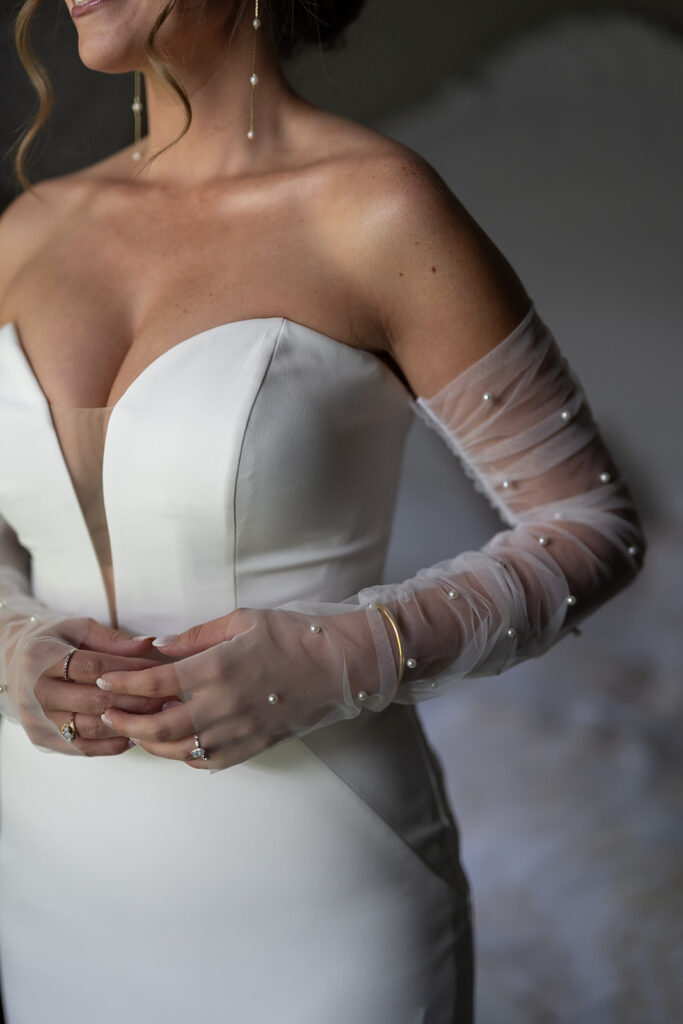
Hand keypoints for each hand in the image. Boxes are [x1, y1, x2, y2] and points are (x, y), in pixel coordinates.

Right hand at [9, 615, 167, 754]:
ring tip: (159, 717)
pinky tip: (136, 733)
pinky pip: (84, 747)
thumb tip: (147, 645)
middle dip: (137, 701)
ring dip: (129, 724)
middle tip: (169, 699)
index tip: (161, 672)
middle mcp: (36, 692)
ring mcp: (36, 720)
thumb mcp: (77, 628)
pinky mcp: (43, 740)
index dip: (131, 672)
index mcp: (42, 658)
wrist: (10, 663)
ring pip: (91, 728)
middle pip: (95, 701)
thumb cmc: (52, 641)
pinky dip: (113, 743)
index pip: (95, 668)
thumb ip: (112, 639)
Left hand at [96, 605, 382, 770]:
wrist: (340, 666)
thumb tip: (161, 646)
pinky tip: (179, 744)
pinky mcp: (253, 746)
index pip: (155, 684)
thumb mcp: (244, 620)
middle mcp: (222, 704)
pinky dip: (185, 756)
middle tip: (109, 716)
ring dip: (151, 743)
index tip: (105, 683)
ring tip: (137, 732)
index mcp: (217, 668)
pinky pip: (208, 761)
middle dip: (126, 723)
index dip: (123, 685)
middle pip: (158, 726)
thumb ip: (197, 636)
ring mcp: (238, 730)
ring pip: (179, 749)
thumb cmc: (294, 636)